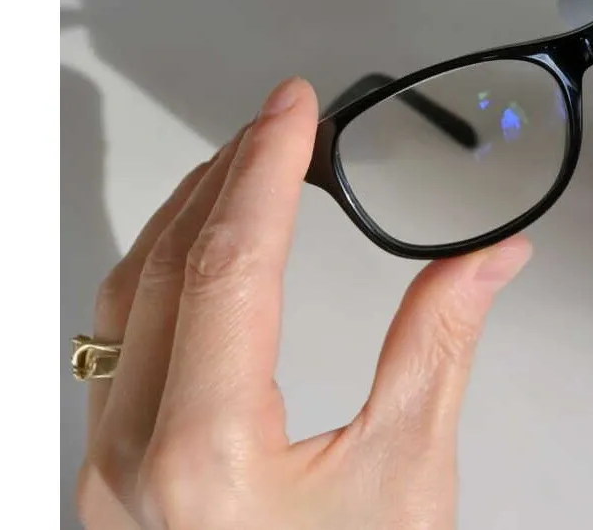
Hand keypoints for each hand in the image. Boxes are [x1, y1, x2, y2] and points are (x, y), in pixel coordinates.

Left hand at [76, 78, 534, 528]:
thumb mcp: (406, 481)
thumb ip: (437, 350)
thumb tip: (488, 259)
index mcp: (208, 458)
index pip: (229, 266)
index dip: (267, 169)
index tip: (296, 108)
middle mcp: (132, 462)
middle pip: (164, 268)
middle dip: (225, 177)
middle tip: (281, 122)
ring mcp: (104, 474)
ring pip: (124, 304)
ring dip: (183, 223)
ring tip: (245, 169)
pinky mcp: (105, 483)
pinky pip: (116, 350)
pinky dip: (160, 284)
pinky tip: (201, 262)